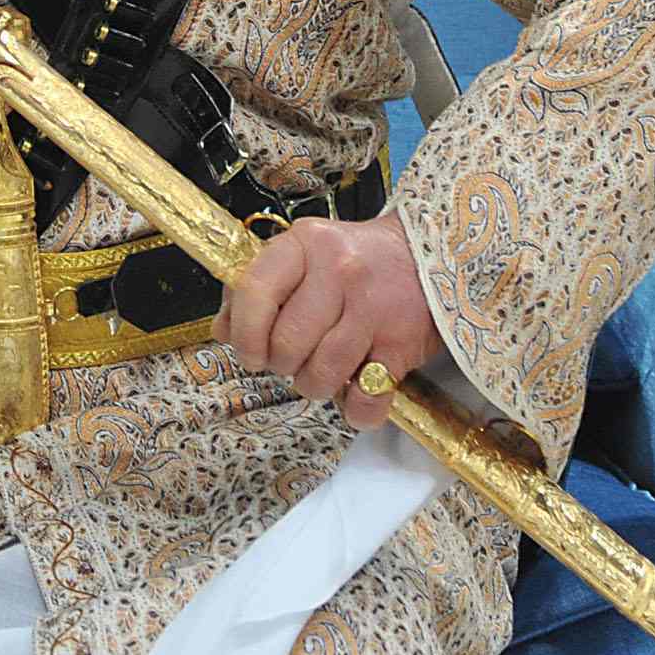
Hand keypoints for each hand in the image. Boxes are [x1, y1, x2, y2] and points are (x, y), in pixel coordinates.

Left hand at [218, 211, 436, 429]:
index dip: (244, 334)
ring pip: (321, 374)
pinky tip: (355, 394)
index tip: (249, 354)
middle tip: (293, 359)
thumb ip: (259, 287)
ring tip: (321, 372)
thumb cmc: (355, 259)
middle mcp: (339, 271)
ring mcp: (374, 307)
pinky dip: (356, 410)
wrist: (431, 252)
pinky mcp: (404, 341)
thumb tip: (223, 331)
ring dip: (314, 386)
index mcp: (305, 245)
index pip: (255, 291)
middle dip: (282, 365)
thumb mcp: (304, 255)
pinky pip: (367, 397)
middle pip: (287, 344)